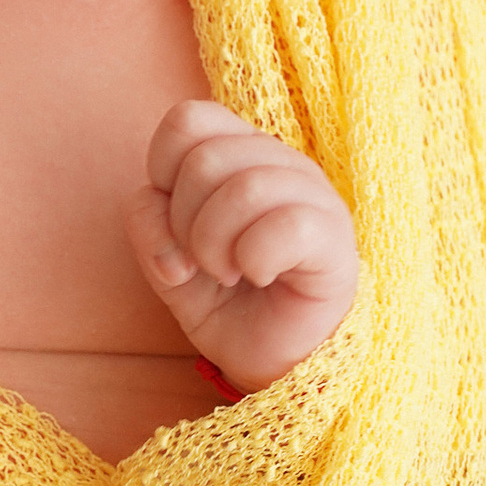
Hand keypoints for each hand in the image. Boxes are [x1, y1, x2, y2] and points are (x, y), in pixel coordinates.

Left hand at [127, 99, 358, 392]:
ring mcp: (313, 196)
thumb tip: (156, 211)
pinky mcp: (335, 238)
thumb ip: (150, 229)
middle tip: (206, 263)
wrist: (275, 364)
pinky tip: (263, 275)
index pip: (187, 121)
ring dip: (217, 247)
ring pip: (245, 188)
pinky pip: (285, 226)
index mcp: (239, 154)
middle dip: (185, 224)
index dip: (163, 174)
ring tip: (231, 273)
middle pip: (205, 159)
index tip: (176, 224)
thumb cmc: (229, 305)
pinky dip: (256, 259)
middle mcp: (278, 163)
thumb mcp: (169, 267)